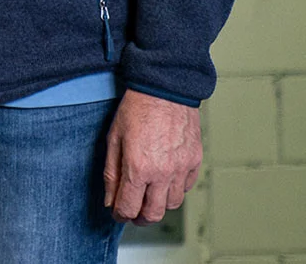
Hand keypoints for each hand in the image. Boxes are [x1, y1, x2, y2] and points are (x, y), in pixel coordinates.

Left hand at [103, 90, 202, 224]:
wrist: (164, 88)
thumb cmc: (136, 110)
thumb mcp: (113, 139)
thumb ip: (111, 173)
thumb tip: (110, 200)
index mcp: (138, 167)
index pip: (129, 207)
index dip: (120, 214)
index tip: (116, 212)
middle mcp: (163, 173)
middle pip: (154, 214)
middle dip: (140, 218)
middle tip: (132, 213)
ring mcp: (182, 168)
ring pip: (172, 204)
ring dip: (158, 204)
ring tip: (147, 194)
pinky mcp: (195, 161)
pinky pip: (186, 187)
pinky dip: (174, 189)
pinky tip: (164, 179)